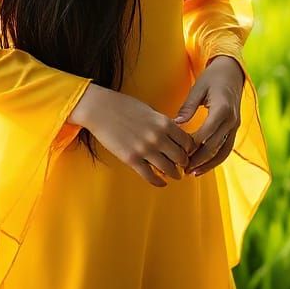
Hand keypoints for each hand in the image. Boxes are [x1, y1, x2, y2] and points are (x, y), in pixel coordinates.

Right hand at [68, 84, 197, 187]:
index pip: (187, 142)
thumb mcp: (150, 110)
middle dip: (183, 163)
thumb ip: (163, 123)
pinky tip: (161, 182)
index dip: (190, 149)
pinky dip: (159, 182)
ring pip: (168, 169)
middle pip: (181, 157)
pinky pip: (150, 176)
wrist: (100, 109)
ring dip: (174, 174)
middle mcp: (157, 137)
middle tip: (182, 165)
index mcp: (164, 123)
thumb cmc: (124, 106)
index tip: (188, 152)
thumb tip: (175, 134)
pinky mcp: (131, 159)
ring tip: (174, 175)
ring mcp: (144, 149)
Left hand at [174, 55, 244, 175]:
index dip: (193, 145)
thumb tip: (176, 124)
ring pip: (223, 151)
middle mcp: (232, 120)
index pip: (207, 132)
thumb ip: (188, 107)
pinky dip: (216, 159)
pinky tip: (203, 166)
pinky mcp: (234, 129)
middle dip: (199, 159)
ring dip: (209, 164)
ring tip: (193, 173)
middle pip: (215, 146)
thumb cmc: (212, 78)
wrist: (232, 73)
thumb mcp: (198, 88)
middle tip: (183, 169)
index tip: (178, 152)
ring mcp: (235, 126)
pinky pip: (226, 148)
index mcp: (222, 108)